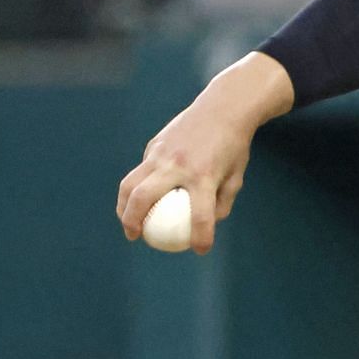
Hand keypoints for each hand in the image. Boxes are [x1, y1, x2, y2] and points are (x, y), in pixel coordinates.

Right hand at [116, 54, 293, 252]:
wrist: (224, 109)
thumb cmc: (233, 146)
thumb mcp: (236, 175)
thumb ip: (222, 201)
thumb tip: (206, 225)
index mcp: (205, 176)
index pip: (201, 215)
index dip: (201, 236)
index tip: (200, 250)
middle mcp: (179, 165)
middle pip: (144, 198)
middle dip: (132, 221)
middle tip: (135, 236)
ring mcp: (162, 153)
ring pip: (130, 183)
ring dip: (123, 205)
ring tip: (127, 220)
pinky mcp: (155, 145)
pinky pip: (140, 171)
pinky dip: (135, 187)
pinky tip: (137, 198)